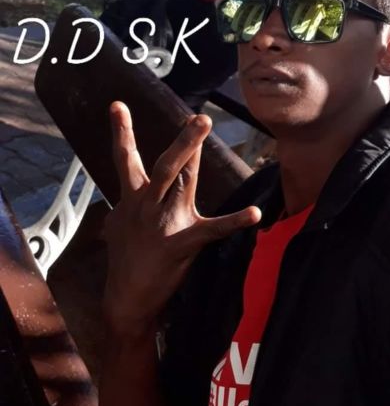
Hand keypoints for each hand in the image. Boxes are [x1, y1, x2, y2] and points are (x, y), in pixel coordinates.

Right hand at [103, 102, 260, 336]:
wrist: (125, 301)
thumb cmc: (125, 261)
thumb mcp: (117, 228)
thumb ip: (123, 209)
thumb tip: (118, 206)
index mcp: (132, 197)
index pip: (125, 158)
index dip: (121, 131)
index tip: (118, 104)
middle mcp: (146, 204)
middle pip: (165, 165)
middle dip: (182, 141)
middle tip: (198, 117)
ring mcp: (164, 222)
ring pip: (182, 182)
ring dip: (194, 155)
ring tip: (206, 129)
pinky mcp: (181, 243)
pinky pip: (213, 229)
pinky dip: (235, 221)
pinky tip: (255, 213)